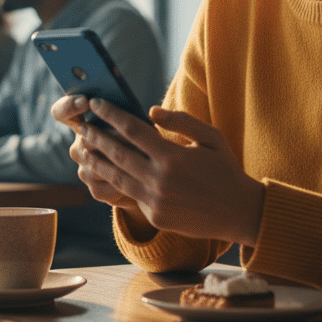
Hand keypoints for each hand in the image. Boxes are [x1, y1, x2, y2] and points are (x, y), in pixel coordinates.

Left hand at [68, 98, 265, 247]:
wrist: (240, 212)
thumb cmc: (226, 169)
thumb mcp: (212, 137)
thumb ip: (181, 121)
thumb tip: (151, 111)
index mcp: (173, 157)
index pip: (133, 130)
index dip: (111, 115)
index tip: (96, 104)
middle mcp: (160, 180)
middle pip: (117, 154)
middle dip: (96, 137)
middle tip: (81, 125)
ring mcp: (156, 201)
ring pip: (117, 178)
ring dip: (97, 162)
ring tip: (83, 150)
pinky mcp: (155, 217)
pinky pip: (130, 196)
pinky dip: (115, 183)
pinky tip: (105, 173)